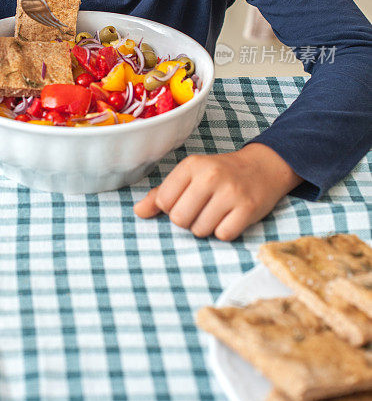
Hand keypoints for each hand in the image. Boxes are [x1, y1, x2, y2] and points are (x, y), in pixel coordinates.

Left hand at [133, 143, 301, 240]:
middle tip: (202, 208)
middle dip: (188, 220)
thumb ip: (161, 193)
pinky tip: (231, 217)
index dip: (172, 206)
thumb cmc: (220, 174)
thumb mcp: (190, 175)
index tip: (186, 199)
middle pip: (179, 219)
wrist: (263, 167)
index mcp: (191, 165)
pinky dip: (225, 231)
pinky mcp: (248, 208)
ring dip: (206, 227)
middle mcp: (210, 176)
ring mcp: (231, 192)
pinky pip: (223, 235)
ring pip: (200, 230)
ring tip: (218, 211)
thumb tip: (138, 212)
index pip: (163, 201)